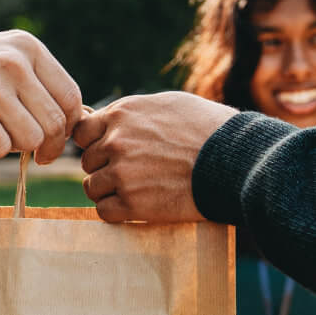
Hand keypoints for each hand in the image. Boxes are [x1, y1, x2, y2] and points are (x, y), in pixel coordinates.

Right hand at [0, 31, 83, 161]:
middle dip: (48, 146)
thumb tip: (79, 120)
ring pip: (31, 139)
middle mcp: (11, 62)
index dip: (68, 126)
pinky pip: (0, 149)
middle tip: (35, 155)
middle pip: (55, 123)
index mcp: (25, 47)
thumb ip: (36, 83)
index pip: (70, 96)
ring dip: (17, 146)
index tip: (54, 139)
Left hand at [74, 92, 237, 223]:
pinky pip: (104, 211)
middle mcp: (115, 142)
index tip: (109, 152)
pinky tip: (136, 207)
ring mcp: (122, 173)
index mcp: (121, 115)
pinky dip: (117, 212)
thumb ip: (132, 113)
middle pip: (88, 162)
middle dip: (105, 168)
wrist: (233, 160)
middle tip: (132, 173)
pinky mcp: (132, 204)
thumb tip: (106, 119)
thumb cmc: (208, 128)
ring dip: (109, 191)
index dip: (94, 143)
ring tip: (136, 191)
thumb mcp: (167, 104)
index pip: (82, 132)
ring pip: (92, 187)